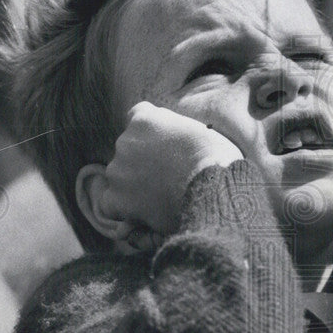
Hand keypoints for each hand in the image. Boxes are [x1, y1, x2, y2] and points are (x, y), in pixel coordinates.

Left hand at [100, 102, 242, 236]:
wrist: (215, 188)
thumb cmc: (219, 161)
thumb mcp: (202, 132)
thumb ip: (180, 132)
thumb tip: (177, 145)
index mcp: (146, 118)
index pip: (137, 117)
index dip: (149, 135)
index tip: (162, 147)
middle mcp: (125, 140)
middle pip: (129, 152)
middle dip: (143, 164)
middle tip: (168, 179)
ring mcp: (117, 169)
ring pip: (121, 179)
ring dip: (135, 188)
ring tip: (164, 200)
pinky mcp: (115, 197)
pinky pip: (113, 206)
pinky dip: (127, 211)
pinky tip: (149, 215)